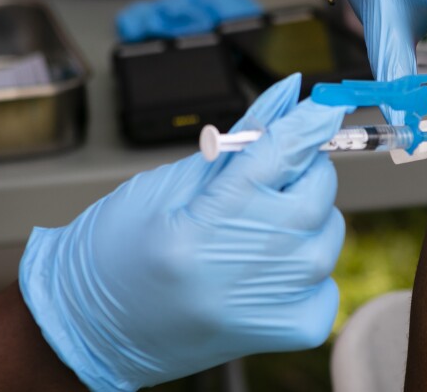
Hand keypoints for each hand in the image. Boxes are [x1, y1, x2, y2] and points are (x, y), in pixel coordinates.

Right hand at [19, 74, 347, 390]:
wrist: (96, 329)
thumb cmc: (118, 252)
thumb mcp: (169, 183)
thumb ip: (239, 142)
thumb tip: (288, 98)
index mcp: (205, 223)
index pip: (282, 152)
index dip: (310, 120)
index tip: (324, 105)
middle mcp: (247, 267)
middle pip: (318, 188)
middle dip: (299, 171)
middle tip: (261, 183)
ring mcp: (275, 304)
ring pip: (329, 231)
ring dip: (303, 221)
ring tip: (250, 235)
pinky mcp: (293, 329)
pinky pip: (327, 278)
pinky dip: (306, 268)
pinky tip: (263, 272)